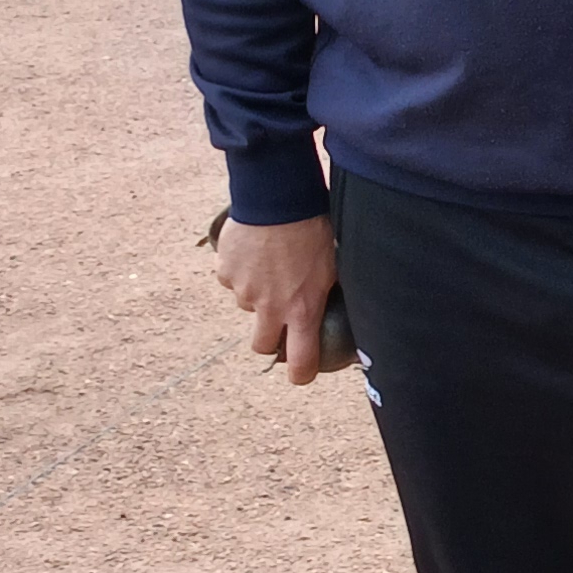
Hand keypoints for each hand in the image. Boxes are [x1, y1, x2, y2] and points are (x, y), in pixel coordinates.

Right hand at [213, 212, 336, 386]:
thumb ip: (329, 294)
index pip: (301, 361)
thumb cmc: (315, 229)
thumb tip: (347, 304)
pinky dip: (240, 271)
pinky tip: (255, 250)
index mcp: (303, 310)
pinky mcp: (225, 272)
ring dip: (257, 294)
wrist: (279, 199)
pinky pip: (231, 280)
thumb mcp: (334, 266)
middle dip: (268, 338)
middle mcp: (270, 308)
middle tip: (277, 318)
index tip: (300, 373)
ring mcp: (243, 291)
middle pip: (261, 345)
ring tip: (272, 264)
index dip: (300, 373)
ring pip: (247, 305)